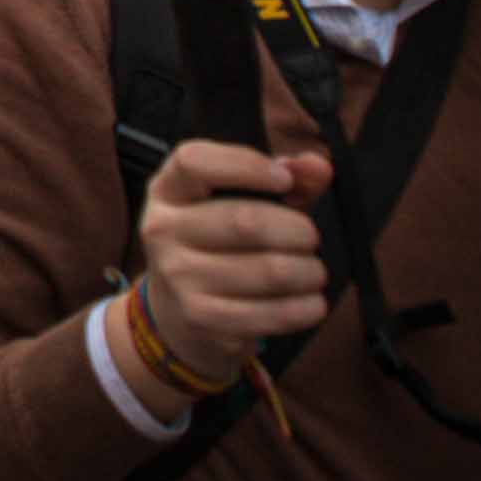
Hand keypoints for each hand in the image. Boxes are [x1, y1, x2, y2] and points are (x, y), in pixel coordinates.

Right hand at [132, 137, 335, 376]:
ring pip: (268, 270)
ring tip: (313, 272)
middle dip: (297, 230)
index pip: (194, 162)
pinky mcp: (201, 318)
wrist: (174, 311)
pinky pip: (270, 313)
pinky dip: (304, 308)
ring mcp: (177, 277)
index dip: (246, 165)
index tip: (285, 180)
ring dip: (308, 272)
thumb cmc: (217, 243)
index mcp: (167, 190)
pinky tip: (311, 303)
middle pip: (245, 221)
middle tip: (311, 239)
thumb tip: (317, 167)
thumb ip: (283, 177)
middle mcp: (162, 230)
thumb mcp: (234, 201)